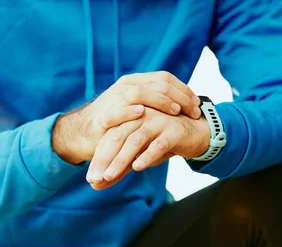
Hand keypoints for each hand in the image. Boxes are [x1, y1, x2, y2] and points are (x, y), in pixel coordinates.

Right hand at [52, 71, 201, 164]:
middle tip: (194, 111)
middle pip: (157, 85)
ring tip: (176, 111)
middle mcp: (125, 87)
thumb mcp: (137, 107)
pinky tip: (142, 113)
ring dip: (161, 102)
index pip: (164, 78)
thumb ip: (155, 102)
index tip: (197, 103)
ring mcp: (114, 100)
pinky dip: (130, 110)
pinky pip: (118, 111)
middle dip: (179, 98)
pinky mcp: (103, 117)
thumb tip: (182, 104)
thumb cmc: (116, 122)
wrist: (83, 132)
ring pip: (140, 93)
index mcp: (135, 82)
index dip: (184, 89)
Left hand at [87, 108, 210, 189]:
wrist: (198, 132)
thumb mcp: (140, 155)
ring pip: (135, 140)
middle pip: (117, 138)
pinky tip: (138, 167)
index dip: (98, 159)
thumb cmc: (164, 142)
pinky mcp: (173, 131)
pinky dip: (147, 155)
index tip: (90, 180)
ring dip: (121, 159)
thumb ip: (120, 168)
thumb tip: (97, 185)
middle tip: (94, 179)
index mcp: (130, 120)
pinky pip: (158, 144)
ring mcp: (157, 122)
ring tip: (109, 175)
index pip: (109, 139)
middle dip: (104, 160)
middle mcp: (140, 118)